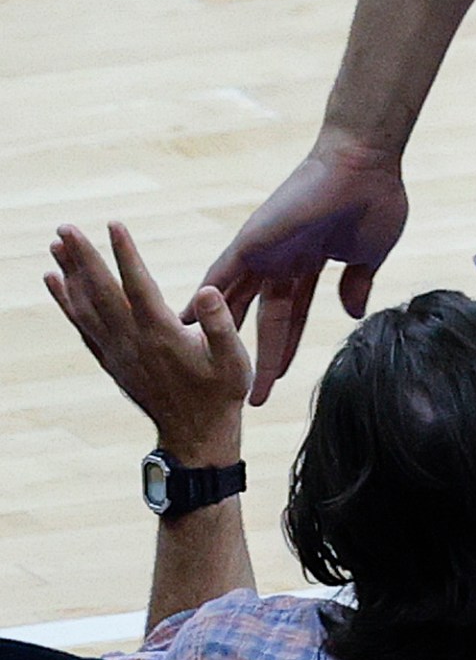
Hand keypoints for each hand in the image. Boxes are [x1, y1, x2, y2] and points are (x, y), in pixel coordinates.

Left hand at [48, 223, 252, 461]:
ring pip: (85, 307)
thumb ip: (221, 325)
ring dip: (69, 274)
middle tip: (64, 227)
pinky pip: (82, 326)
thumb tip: (208, 291)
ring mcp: (117, 351)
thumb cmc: (222, 393)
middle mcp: (132, 340)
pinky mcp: (111, 360)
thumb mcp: (235, 361)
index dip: (125, 254)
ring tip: (55, 245)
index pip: (138, 286)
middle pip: (101, 292)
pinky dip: (66, 303)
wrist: (195, 435)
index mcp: (162, 335)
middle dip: (83, 257)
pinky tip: (57, 283)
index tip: (112, 224)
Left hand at [200, 136, 407, 401]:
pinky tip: (184, 320)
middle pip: (264, 319)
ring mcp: (265, 251)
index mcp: (310, 264)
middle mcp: (281, 261)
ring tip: (201, 368)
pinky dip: (204, 296)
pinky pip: (221, 273)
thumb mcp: (370, 255)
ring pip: (239, 303)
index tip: (279, 379)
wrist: (366, 164)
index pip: (294, 317)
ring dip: (224, 336)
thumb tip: (352, 314)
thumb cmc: (376, 200)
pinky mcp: (253, 239)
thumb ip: (357, 283)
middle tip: (245, 394)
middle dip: (256, 356)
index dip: (286, 349)